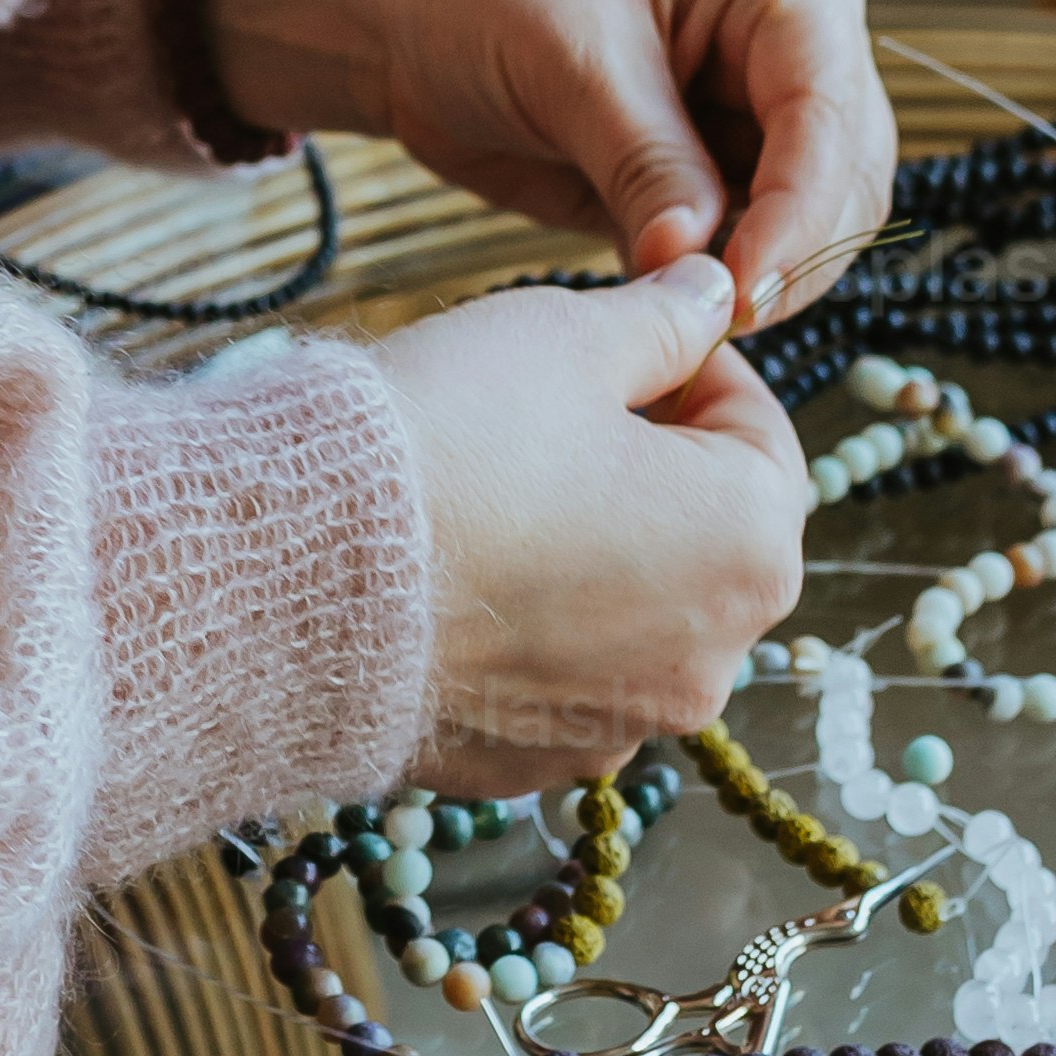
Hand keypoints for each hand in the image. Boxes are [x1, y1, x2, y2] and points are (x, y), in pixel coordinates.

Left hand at [200, 0, 891, 331]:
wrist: (403, 11)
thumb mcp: (572, 67)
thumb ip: (648, 168)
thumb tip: (700, 274)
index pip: (829, 113)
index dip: (798, 210)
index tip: (741, 289)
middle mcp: (797, 56)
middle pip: (842, 184)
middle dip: (786, 257)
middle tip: (709, 322)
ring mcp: (758, 126)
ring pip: (806, 235)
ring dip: (751, 283)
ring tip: (675, 320)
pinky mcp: (710, 188)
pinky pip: (740, 259)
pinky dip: (709, 294)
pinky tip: (661, 317)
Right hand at [376, 253, 807, 788]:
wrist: (294, 573)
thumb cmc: (448, 441)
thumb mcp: (566, 336)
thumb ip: (663, 319)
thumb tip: (710, 293)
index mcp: (748, 546)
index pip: (761, 435)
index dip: (694, 370)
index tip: (627, 342)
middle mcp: (711, 659)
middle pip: (705, 534)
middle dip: (648, 468)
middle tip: (552, 414)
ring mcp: (621, 725)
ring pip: (634, 612)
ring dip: (592, 553)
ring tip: (493, 496)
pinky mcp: (534, 762)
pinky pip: (559, 679)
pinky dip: (529, 629)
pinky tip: (458, 576)